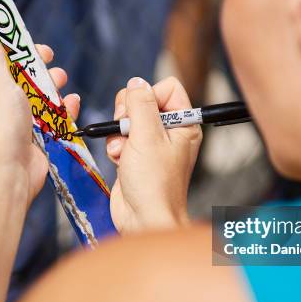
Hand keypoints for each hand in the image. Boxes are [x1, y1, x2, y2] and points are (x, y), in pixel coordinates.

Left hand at [0, 24, 79, 205]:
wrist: (11, 170)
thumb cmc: (0, 125)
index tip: (1, 15)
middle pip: (11, 66)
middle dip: (30, 56)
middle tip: (44, 52)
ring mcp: (13, 114)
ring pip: (34, 88)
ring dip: (50, 81)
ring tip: (60, 78)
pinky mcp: (32, 130)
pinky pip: (49, 112)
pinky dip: (61, 107)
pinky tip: (70, 103)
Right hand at [106, 77, 201, 232]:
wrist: (144, 218)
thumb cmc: (154, 184)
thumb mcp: (147, 136)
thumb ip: (141, 104)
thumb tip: (136, 82)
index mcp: (184, 123)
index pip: (167, 87)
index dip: (149, 96)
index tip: (141, 114)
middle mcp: (170, 131)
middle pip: (143, 100)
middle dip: (128, 114)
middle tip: (128, 131)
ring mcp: (152, 144)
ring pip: (128, 118)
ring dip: (120, 134)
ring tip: (125, 152)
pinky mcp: (136, 155)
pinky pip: (120, 137)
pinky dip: (116, 147)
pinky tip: (120, 161)